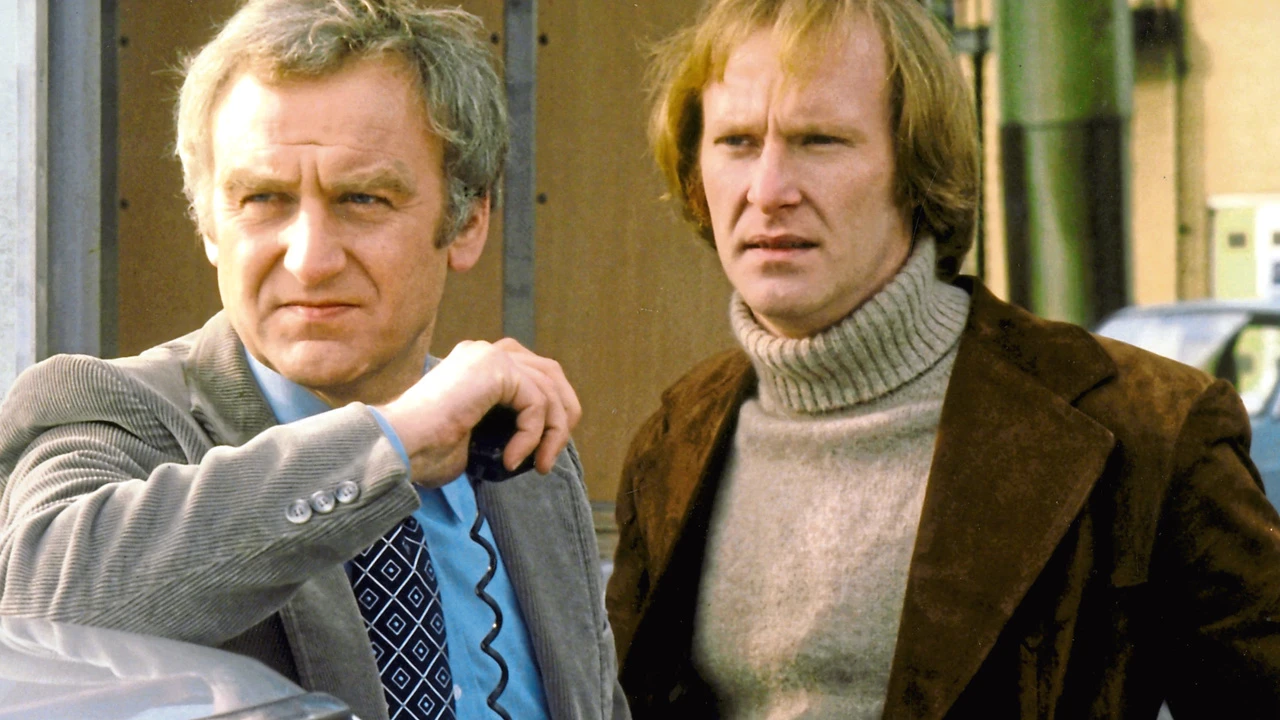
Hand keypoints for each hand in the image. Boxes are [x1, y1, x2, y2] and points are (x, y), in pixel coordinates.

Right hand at [375, 339, 581, 486]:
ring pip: (549, 387)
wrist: (399, 446)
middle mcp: (485, 353)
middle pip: (551, 373)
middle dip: (562, 415)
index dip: (549, 412)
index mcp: (478, 365)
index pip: (534, 375)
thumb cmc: (426, 450)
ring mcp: (490, 355)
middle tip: (551, 455)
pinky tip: (512, 459)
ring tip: (540, 465)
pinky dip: (532, 435)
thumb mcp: (477, 435)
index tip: (543, 452)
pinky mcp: (495, 367)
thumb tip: (540, 442)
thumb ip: (505, 425)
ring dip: (553, 432)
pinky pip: (536, 401)